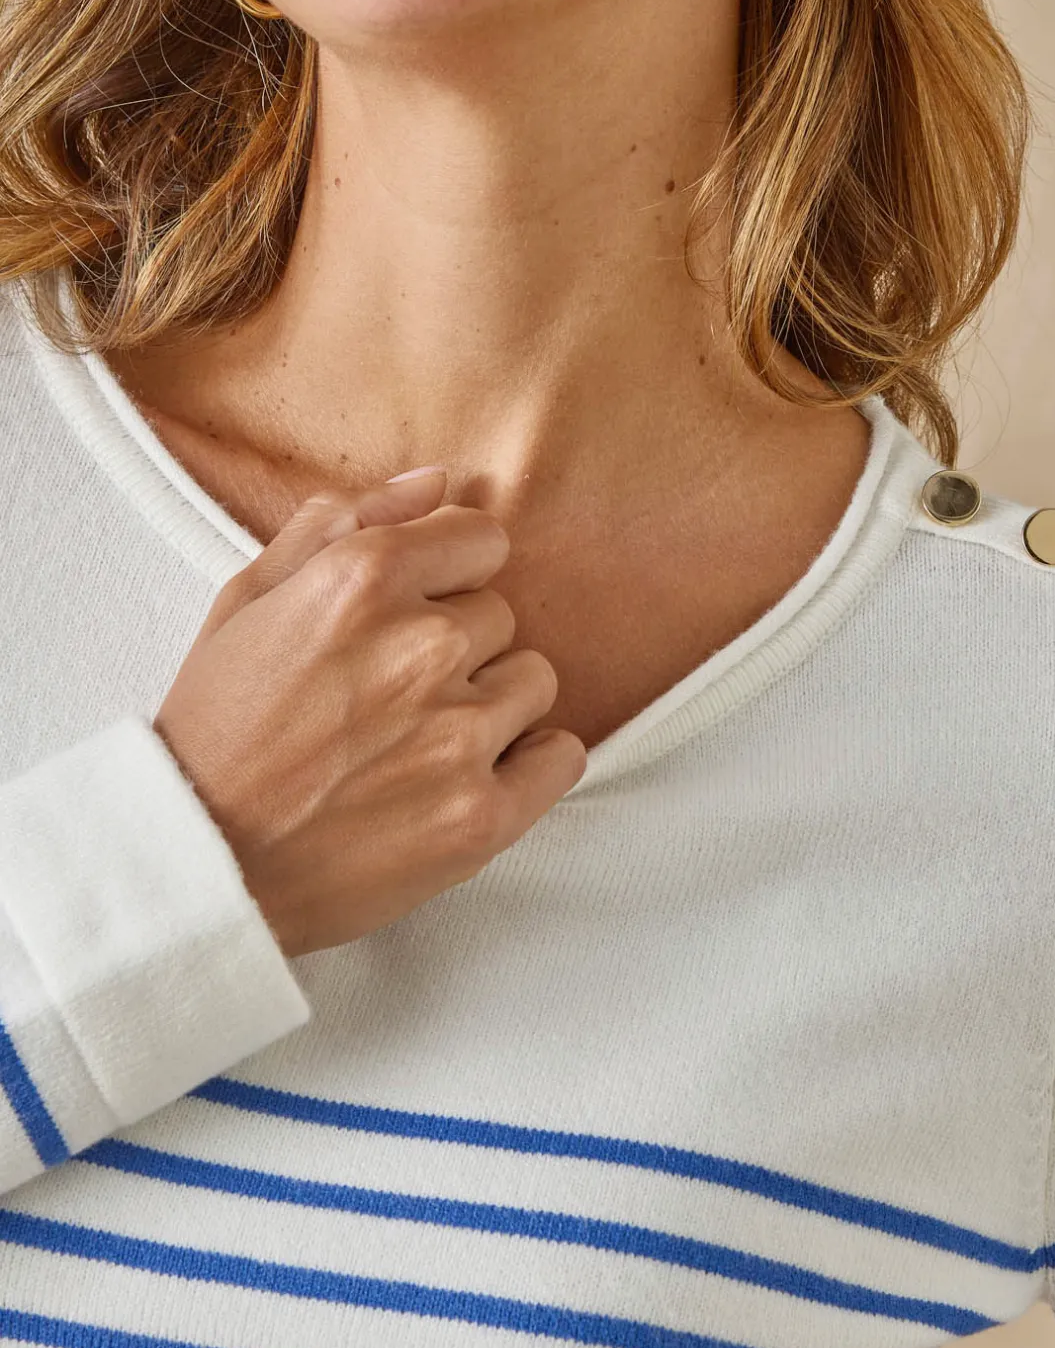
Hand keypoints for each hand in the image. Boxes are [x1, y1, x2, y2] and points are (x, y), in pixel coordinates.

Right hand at [153, 468, 586, 956]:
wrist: (198, 865)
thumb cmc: (217, 728)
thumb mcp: (251, 599)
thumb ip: (345, 522)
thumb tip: (435, 482)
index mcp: (363, 579)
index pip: (482, 538)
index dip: (448, 576)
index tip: (414, 615)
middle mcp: (422, 647)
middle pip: (501, 616)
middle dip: (458, 647)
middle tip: (392, 695)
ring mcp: (458, 734)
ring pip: (535, 681)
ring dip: (492, 705)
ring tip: (421, 741)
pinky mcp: (481, 814)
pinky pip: (563, 755)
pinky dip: (530, 764)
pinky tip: (470, 775)